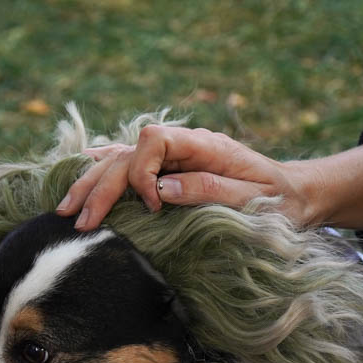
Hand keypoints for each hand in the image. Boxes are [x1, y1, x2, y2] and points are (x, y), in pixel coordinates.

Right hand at [55, 125, 304, 230]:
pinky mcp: (169, 168)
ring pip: (119, 159)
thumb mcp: (255, 200)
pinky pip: (127, 162)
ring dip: (91, 183)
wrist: (297, 194)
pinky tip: (79, 174)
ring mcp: (174, 155)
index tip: (151, 206)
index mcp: (205, 145)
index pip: (153, 141)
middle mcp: (184, 145)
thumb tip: (162, 189)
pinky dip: (102, 169)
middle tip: (80, 221)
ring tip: (66, 209)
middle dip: (100, 186)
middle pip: (127, 154)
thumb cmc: (281, 201)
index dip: (141, 172)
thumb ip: (210, 190)